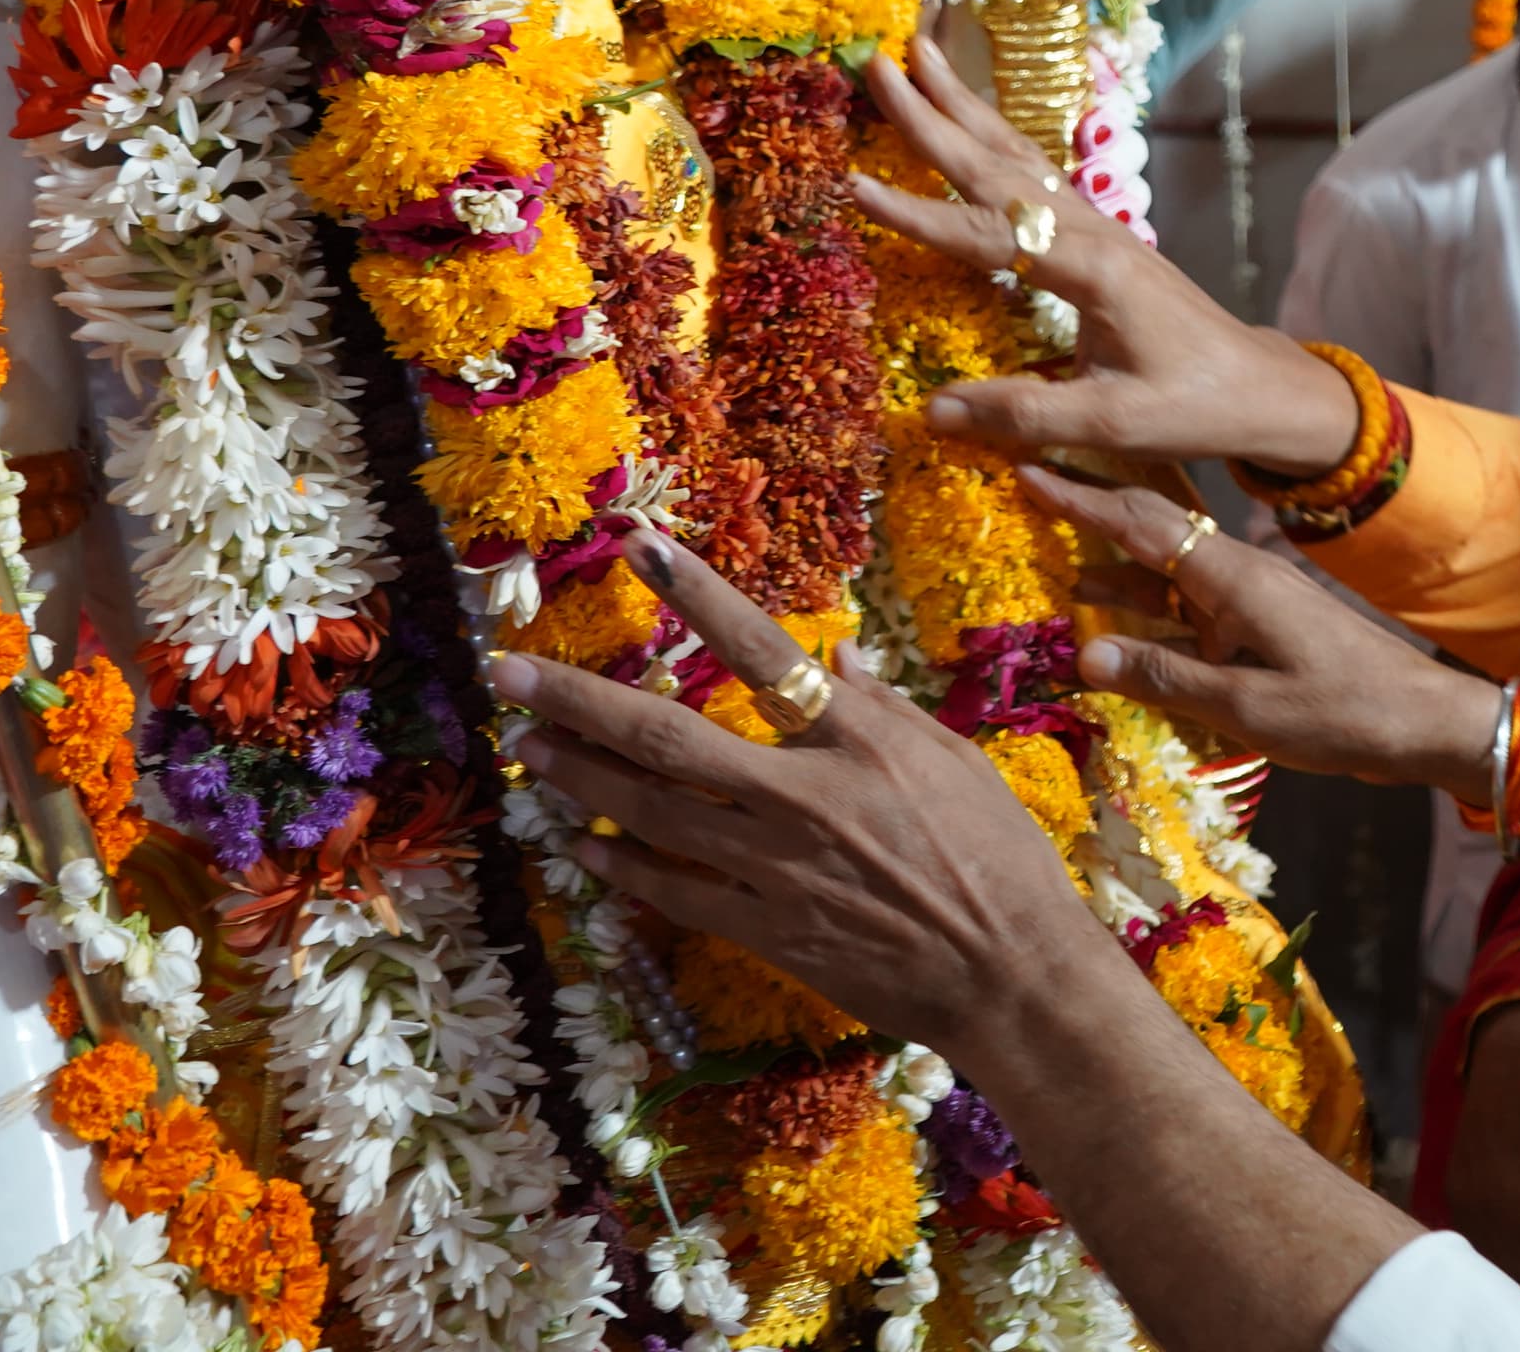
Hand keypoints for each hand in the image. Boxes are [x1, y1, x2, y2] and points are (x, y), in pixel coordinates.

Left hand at [490, 535, 1117, 1051]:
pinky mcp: (763, 929)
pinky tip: (579, 844)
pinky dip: (619, 865)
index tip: (639, 544)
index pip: (760, 647)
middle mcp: (801, 797)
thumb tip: (833, 658)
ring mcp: (773, 870)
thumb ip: (885, 707)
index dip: (696, 592)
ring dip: (576, 778)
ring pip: (647, 815)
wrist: (1009, 975)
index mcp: (857, 740)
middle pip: (667, 739)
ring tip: (524, 747)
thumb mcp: (957, 759)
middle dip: (580, 701)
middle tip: (510, 672)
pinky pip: (670, 891)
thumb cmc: (1000, 858)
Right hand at [852, 44, 1363, 473]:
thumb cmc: (1193, 407)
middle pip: (997, 166)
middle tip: (878, 61)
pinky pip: (1035, 173)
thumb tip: (932, 410)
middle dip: (932, 115)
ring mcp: (1097, 229)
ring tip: (918, 54)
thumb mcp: (1112, 422)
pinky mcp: (1100, 238)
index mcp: (1090, 270)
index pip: (986, 235)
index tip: (854, 183)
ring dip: (963, 105)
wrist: (1261, 388)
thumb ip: (1023, 413)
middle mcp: (1091, 233)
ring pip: (1018, 155)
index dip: (915, 214)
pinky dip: (995, 137)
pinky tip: (974, 121)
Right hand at [1032, 469, 1499, 790]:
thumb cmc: (1345, 712)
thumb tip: (1084, 655)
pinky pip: (1191, 613)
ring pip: (1169, 578)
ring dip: (1117, 575)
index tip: (1029, 468)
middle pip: (1153, 535)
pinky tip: (1122, 632)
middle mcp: (1239, 576)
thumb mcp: (1249, 706)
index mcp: (1235, 579)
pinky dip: (1151, 616)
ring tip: (1061, 570)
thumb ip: (1166, 679)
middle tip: (1034, 493)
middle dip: (1093, 515)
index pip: (1143, 525)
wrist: (1427, 721)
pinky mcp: (1262, 630)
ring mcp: (1252, 602)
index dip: (1082, 499)